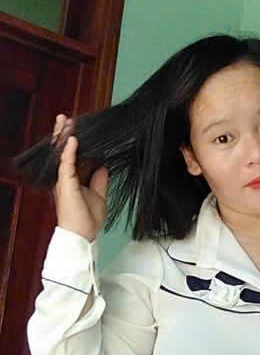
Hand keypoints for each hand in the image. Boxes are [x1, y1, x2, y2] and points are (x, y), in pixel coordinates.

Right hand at [52, 114, 107, 241]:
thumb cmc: (88, 219)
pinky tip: (73, 140)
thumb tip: (103, 165)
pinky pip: (65, 164)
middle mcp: (65, 177)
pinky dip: (69, 151)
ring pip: (61, 153)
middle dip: (65, 134)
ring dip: (64, 137)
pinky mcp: (65, 184)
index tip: (82, 130)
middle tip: (68, 119)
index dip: (76, 143)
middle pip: (63, 151)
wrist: (83, 235)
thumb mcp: (99, 196)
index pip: (73, 156)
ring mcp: (63, 180)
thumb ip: (99, 180)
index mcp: (72, 179)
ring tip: (66, 121)